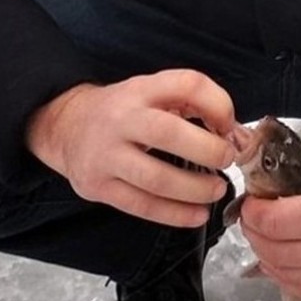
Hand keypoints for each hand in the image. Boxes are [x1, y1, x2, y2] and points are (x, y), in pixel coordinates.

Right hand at [25, 69, 239, 227]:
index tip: (229, 125)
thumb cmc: (122, 112)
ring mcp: (106, 155)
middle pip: (169, 133)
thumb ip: (191, 105)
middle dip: (208, 150)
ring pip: (156, 179)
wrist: (67, 127)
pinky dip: (175, 215)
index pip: (185, 85)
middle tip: (226, 159)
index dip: (217, 104)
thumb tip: (233, 133)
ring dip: (195, 189)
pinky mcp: (98, 186)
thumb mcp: (151, 93)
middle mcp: (121, 119)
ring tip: (216, 190)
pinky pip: (142, 206)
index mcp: (140, 90)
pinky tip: (197, 215)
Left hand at [237, 126, 300, 300]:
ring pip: (290, 277)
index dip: (252, 213)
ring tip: (264, 235)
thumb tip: (261, 175)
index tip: (249, 200)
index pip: (276, 224)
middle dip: (255, 234)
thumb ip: (296, 165)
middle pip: (278, 253)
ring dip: (268, 257)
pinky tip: (281, 260)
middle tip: (251, 215)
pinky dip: (290, 279)